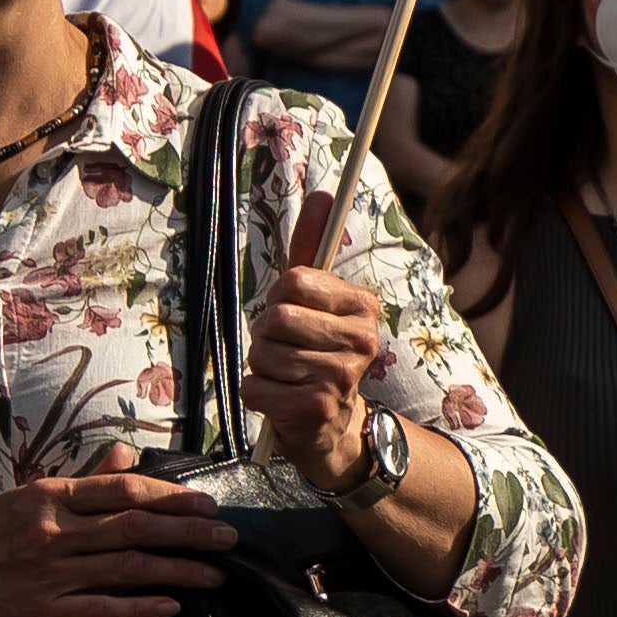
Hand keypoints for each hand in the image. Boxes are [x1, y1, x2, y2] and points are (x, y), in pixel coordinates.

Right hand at [0, 443, 235, 616]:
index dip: (170, 497)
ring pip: (128, 568)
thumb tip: (126, 455)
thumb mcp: (27, 500)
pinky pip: (102, 610)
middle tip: (228, 537)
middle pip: (136, 527)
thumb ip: (81, 481)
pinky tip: (171, 608)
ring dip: (177, 571)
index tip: (206, 503)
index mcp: (50, 498)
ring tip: (216, 575)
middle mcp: (55, 533)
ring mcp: (51, 574)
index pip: (122, 491)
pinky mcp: (45, 613)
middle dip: (189, 532)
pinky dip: (139, 609)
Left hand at [242, 201, 390, 476]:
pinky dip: (255, 393)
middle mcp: (361, 341)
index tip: (293, 314)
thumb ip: (314, 246)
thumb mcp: (317, 298)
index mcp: (362, 307)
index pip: (295, 281)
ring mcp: (340, 378)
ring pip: (262, 354)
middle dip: (265, 335)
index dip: (280, 298)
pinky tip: (278, 398)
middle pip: (276, 319)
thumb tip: (322, 192)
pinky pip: (254, 388)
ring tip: (283, 374)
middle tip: (284, 348)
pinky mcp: (315, 410)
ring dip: (260, 365)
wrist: (332, 424)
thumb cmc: (315, 349)